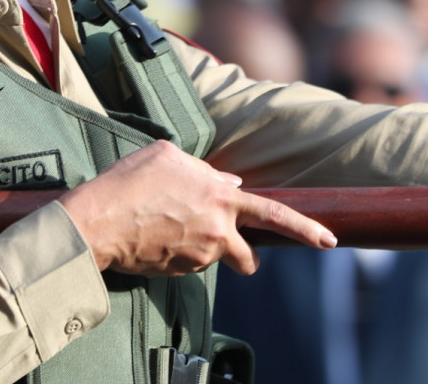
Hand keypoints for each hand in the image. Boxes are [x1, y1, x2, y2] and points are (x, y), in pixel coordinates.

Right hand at [60, 140, 335, 276]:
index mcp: (221, 195)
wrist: (98, 221)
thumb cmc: (129, 181)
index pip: (275, 213)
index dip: (305, 228)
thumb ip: (203, 168)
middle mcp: (217, 229)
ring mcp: (199, 255)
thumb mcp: (166, 155)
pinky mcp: (178, 271)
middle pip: (249, 255)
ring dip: (204, 249)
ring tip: (170, 230)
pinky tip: (154, 236)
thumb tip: (225, 181)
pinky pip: (188, 262)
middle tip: (243, 256)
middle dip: (250, 258)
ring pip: (215, 257)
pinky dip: (178, 251)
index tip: (328, 240)